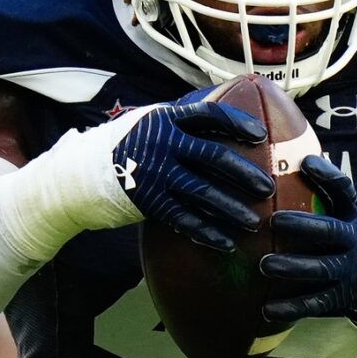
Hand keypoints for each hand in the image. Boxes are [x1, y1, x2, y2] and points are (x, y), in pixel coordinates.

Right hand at [107, 95, 273, 252]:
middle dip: (244, 172)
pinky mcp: (150, 201)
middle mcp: (164, 144)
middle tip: (267, 188)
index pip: (209, 114)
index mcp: (168, 119)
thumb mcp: (156, 122)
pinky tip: (227, 243)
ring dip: (231, 209)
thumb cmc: (136, 143)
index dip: (237, 122)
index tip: (261, 134)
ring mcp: (156, 173)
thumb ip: (187, 123)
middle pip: (213, 155)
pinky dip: (207, 232)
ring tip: (254, 222)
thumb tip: (234, 122)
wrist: (88, 170)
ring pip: (203, 192)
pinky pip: (184, 219)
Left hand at [259, 155, 356, 330]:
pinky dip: (291, 307)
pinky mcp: (343, 298)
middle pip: (329, 231)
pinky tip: (267, 308)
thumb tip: (293, 155)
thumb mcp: (355, 213)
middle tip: (274, 220)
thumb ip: (330, 194)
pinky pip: (315, 303)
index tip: (306, 162)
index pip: (344, 190)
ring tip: (265, 265)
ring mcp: (350, 272)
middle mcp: (356, 242)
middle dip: (302, 226)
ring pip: (320, 269)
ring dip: (292, 267)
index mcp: (356, 215)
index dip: (326, 175)